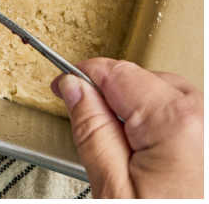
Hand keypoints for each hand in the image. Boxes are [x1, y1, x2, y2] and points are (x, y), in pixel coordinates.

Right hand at [53, 58, 202, 197]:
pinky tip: (162, 163)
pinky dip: (172, 130)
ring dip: (146, 114)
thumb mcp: (113, 189)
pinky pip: (193, 121)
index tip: (65, 88)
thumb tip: (74, 89)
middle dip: (117, 100)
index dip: (81, 78)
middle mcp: (205, 120)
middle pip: (144, 80)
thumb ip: (91, 130)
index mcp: (174, 122)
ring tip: (135, 158)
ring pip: (171, 98)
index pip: (113, 71)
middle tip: (101, 137)